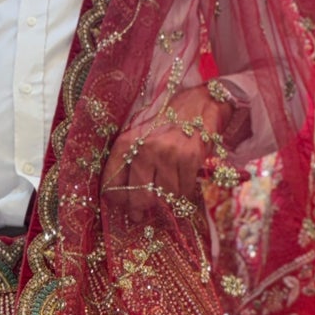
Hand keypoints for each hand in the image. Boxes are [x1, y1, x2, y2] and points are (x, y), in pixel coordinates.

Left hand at [102, 85, 246, 224]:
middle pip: (140, 198)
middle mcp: (145, 149)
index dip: (117, 200)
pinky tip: (182, 181)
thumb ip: (129, 161)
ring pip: (165, 197)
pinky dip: (183, 191)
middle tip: (141, 213)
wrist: (201, 101)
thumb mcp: (139, 134)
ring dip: (166, 198)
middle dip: (140, 208)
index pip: (113, 183)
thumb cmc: (166, 120)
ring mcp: (169, 154)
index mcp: (127, 142)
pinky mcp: (190, 158)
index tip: (122, 205)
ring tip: (166, 188)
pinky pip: (184, 191)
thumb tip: (123, 199)